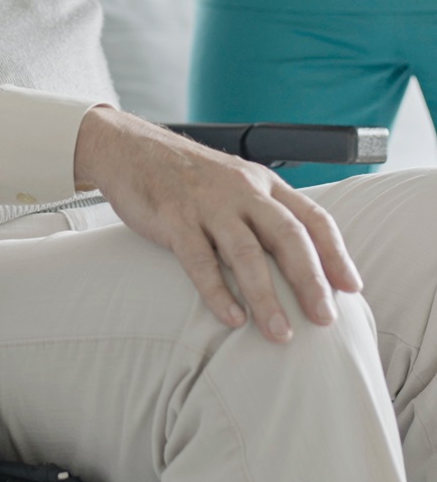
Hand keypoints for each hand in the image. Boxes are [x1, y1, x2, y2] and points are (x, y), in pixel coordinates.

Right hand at [74, 107, 362, 342]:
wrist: (129, 148)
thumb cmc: (185, 174)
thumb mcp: (234, 182)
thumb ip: (263, 214)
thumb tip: (297, 263)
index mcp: (262, 182)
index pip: (311, 216)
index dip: (335, 252)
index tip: (352, 287)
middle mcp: (241, 190)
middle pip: (287, 235)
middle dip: (311, 280)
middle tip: (325, 318)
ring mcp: (207, 204)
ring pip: (246, 252)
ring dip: (266, 296)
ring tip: (281, 333)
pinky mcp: (173, 218)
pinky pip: (199, 260)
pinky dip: (217, 291)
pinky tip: (231, 318)